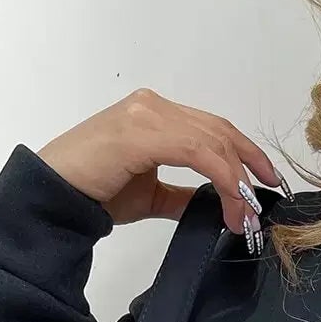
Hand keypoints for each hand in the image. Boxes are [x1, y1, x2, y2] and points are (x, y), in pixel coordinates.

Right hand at [37, 88, 281, 236]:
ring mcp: (148, 114)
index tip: (265, 181)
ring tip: (245, 215)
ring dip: (237, 181)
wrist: (55, 194)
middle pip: (219, 131)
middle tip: (264, 201)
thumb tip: (214, 205)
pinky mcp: (144, 132)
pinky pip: (199, 153)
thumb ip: (182, 195)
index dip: (244, 153)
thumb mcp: (150, 195)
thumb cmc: (95, 193)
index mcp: (155, 115)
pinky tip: (231, 205)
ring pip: (213, 142)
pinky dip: (223, 180)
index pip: (212, 127)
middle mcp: (153, 106)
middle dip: (249, 167)